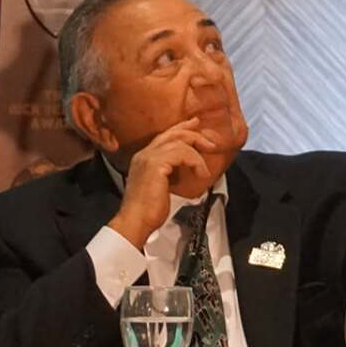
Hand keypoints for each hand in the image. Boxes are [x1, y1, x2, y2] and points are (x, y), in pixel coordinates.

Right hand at [106, 119, 222, 250]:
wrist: (136, 221)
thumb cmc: (148, 210)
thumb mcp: (162, 185)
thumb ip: (170, 171)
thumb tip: (187, 166)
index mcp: (143, 158)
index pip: (164, 136)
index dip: (181, 128)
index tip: (195, 125)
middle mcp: (144, 154)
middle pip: (172, 134)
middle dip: (193, 134)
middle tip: (209, 142)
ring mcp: (148, 157)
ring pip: (180, 142)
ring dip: (197, 154)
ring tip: (204, 169)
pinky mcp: (156, 164)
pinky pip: (183, 154)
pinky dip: (196, 162)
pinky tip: (201, 173)